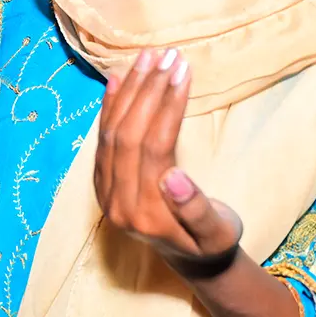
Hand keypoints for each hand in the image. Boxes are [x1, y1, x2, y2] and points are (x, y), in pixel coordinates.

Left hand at [95, 49, 241, 273]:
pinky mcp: (99, 178)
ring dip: (129, 90)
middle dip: (148, 90)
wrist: (186, 260)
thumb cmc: (209, 243)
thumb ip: (196, 209)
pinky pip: (101, 136)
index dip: (167, 107)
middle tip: (168, 56)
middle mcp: (115, 199)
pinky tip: (117, 78)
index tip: (183, 73)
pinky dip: (109, 105)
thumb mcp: (216, 234)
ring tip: (148, 56)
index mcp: (144, 213)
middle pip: (128, 134)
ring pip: (111, 130)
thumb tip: (173, 176)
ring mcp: (103, 188)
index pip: (153, 147)